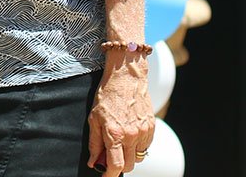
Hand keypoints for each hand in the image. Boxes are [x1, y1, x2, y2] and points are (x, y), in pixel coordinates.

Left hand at [87, 53, 154, 174]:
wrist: (126, 78)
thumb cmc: (107, 96)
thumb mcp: (93, 119)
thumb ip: (95, 143)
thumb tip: (94, 162)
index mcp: (115, 133)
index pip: (116, 165)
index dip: (110, 175)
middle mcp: (132, 135)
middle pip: (129, 164)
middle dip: (118, 165)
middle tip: (109, 156)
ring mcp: (144, 132)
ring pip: (138, 157)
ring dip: (128, 155)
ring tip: (119, 141)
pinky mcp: (151, 128)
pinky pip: (145, 146)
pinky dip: (137, 146)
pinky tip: (129, 134)